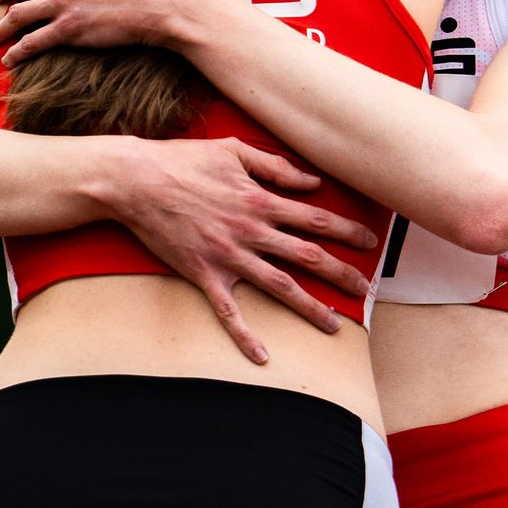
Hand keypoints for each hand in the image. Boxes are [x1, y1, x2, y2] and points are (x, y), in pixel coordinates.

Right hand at [109, 134, 381, 363]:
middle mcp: (251, 231)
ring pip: (279, 287)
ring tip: (334, 325)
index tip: (370, 240)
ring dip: (310, 308)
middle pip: (308, 256)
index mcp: (261, 201)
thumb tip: (312, 182)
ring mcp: (228, 256)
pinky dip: (245, 335)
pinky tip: (262, 356)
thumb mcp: (235, 151)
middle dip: (342, 273)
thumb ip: (276, 167)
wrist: (136, 181)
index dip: (347, 230)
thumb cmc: (184, 161)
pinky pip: (228, 311)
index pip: (316, 219)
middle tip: (367, 288)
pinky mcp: (203, 274)